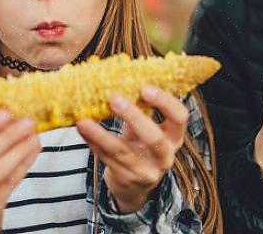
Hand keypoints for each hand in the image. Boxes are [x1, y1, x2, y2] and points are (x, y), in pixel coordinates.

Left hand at [76, 86, 186, 212]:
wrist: (135, 186)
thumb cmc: (142, 146)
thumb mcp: (148, 128)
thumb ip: (140, 109)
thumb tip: (119, 76)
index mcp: (174, 136)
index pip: (180, 117)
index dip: (165, 102)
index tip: (145, 87)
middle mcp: (165, 156)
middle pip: (155, 138)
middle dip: (134, 117)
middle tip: (115, 97)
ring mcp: (146, 171)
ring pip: (123, 152)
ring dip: (101, 135)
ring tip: (84, 121)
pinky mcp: (126, 178)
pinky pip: (106, 159)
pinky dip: (92, 143)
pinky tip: (82, 130)